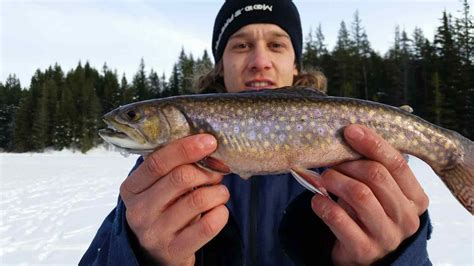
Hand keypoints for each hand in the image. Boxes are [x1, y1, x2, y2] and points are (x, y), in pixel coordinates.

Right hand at [120, 134, 229, 264]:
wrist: (156, 254)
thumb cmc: (162, 210)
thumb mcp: (157, 187)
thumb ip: (173, 167)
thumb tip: (206, 146)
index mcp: (131, 188)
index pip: (157, 162)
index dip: (185, 149)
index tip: (209, 141)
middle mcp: (139, 211)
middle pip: (180, 178)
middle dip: (206, 171)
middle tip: (217, 173)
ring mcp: (155, 233)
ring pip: (198, 200)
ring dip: (218, 192)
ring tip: (220, 193)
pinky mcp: (174, 251)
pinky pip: (207, 226)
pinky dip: (221, 213)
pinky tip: (220, 210)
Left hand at [311, 124, 428, 264]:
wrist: (365, 255)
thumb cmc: (371, 213)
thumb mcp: (381, 192)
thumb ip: (375, 167)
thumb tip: (351, 133)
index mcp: (416, 199)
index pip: (397, 163)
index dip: (373, 143)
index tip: (350, 130)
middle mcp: (406, 218)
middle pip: (376, 176)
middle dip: (349, 164)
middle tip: (332, 164)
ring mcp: (386, 236)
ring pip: (359, 194)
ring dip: (335, 180)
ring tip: (325, 179)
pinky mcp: (363, 249)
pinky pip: (339, 218)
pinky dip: (323, 204)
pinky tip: (317, 200)